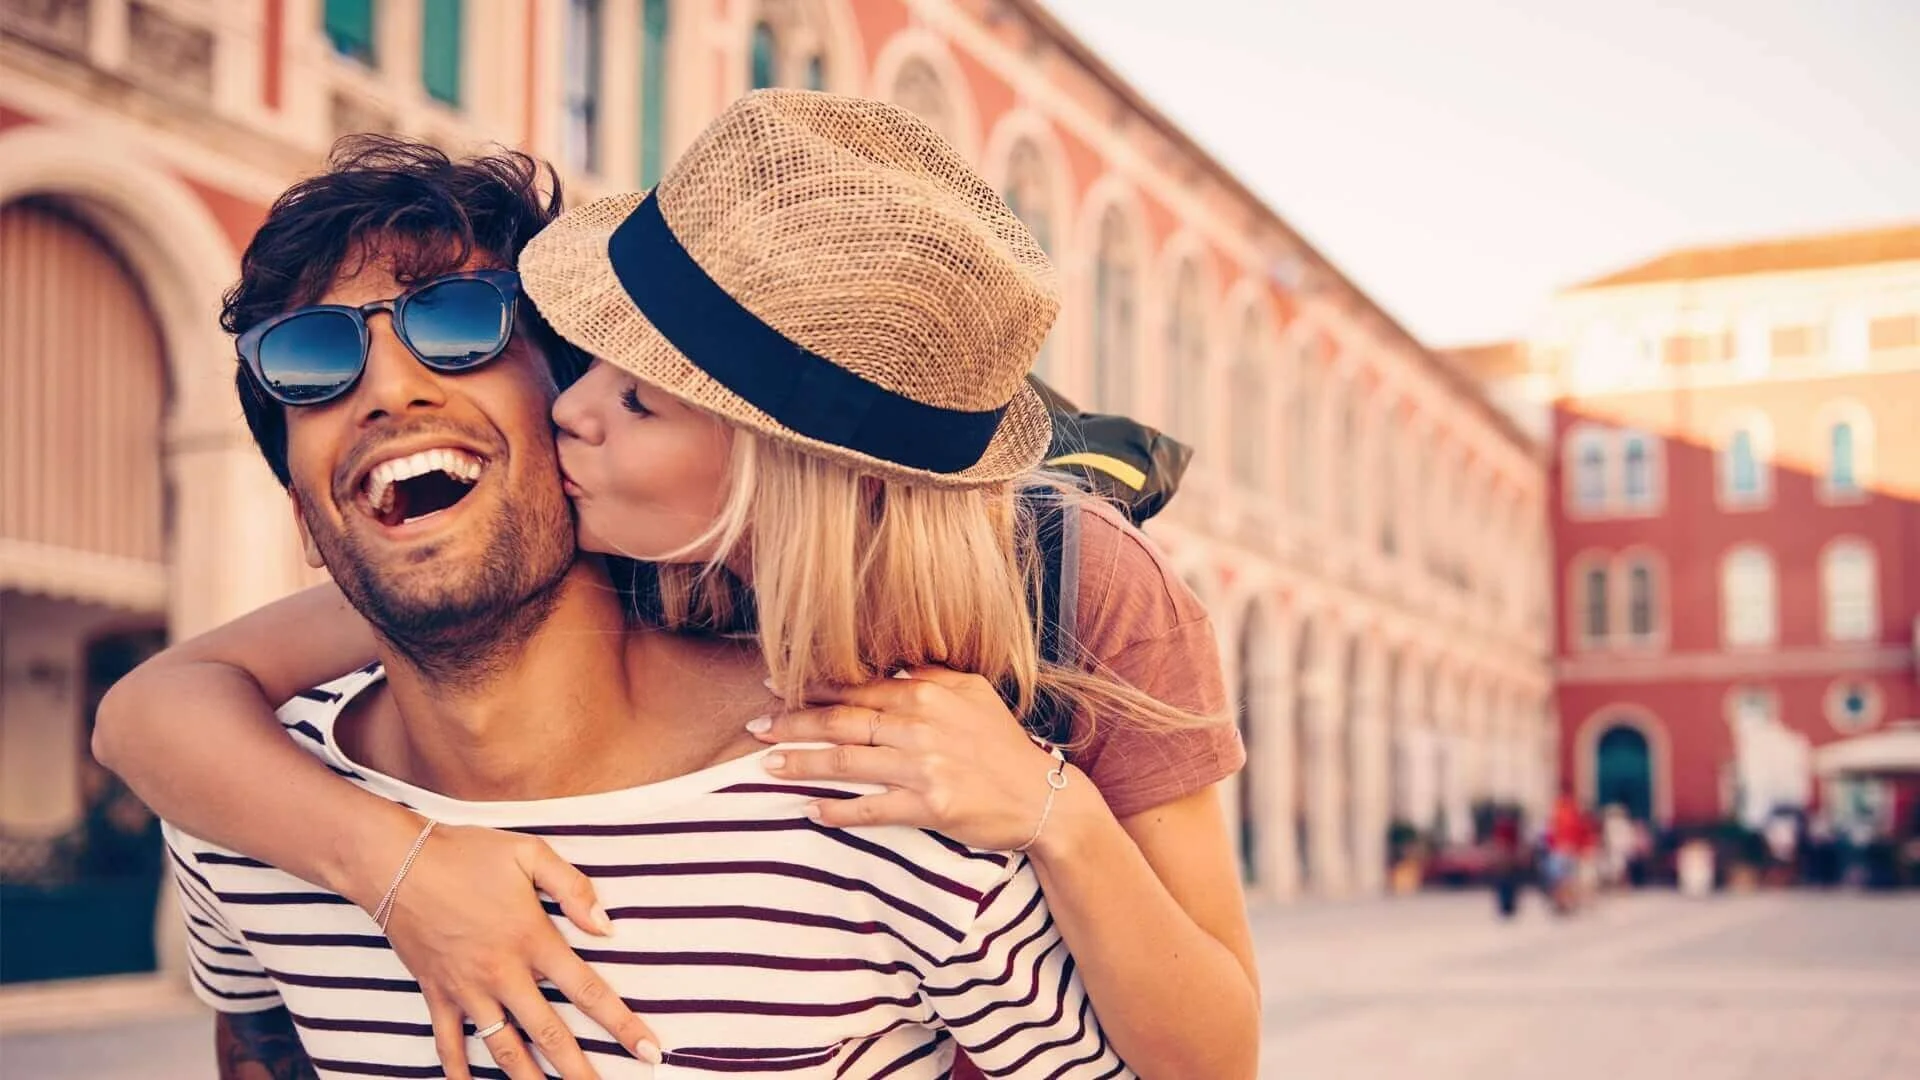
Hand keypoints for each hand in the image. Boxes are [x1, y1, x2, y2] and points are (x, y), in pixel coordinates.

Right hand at [372, 823, 661, 1078]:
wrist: (396, 862)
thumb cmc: (467, 853)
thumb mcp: (529, 853)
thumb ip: (573, 887)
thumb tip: (606, 925)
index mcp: (533, 940)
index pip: (589, 991)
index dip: (622, 1024)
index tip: (649, 1050)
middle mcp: (503, 974)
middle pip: (550, 1035)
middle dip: (579, 1071)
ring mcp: (467, 989)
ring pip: (503, 1050)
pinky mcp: (436, 994)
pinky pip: (449, 1043)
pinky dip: (459, 1072)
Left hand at [748, 666, 1074, 851]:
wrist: (1043, 797)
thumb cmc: (1003, 744)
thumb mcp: (973, 693)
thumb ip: (929, 675)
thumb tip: (888, 663)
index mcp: (926, 695)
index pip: (856, 688)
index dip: (810, 687)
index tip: (772, 686)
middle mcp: (921, 727)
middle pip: (841, 722)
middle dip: (792, 723)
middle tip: (754, 728)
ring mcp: (924, 768)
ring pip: (847, 763)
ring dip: (801, 765)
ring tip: (766, 767)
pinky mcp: (930, 808)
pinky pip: (872, 809)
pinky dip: (838, 810)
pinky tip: (810, 811)